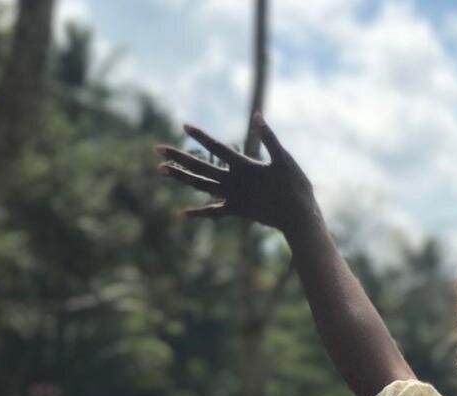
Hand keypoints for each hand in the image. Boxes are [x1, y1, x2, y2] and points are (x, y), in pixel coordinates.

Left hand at [154, 114, 317, 231]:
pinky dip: (197, 213)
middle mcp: (234, 182)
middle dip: (178, 157)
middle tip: (157, 149)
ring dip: (180, 177)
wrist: (299, 218)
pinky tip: (179, 214)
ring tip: (160, 170)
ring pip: (200, 186)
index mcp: (245, 167)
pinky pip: (213, 212)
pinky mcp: (237, 211)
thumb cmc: (296, 187)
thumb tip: (257, 115)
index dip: (201, 136)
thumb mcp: (284, 159)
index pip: (217, 148)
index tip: (184, 126)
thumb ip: (269, 138)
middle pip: (200, 167)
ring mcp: (233, 198)